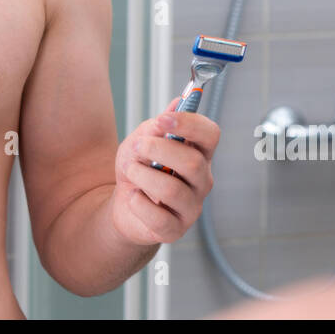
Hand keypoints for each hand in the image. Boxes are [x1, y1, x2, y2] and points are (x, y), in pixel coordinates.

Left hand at [111, 96, 219, 244]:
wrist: (124, 205)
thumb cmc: (139, 170)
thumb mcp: (141, 141)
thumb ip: (156, 126)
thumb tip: (176, 103)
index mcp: (199, 153)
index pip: (211, 135)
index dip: (189, 124)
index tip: (162, 120)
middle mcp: (201, 180)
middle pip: (193, 162)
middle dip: (158, 150)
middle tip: (138, 147)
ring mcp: (191, 207)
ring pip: (172, 190)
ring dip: (143, 175)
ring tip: (131, 171)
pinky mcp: (174, 229)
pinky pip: (157, 216)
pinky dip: (137, 202)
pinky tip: (133, 197)